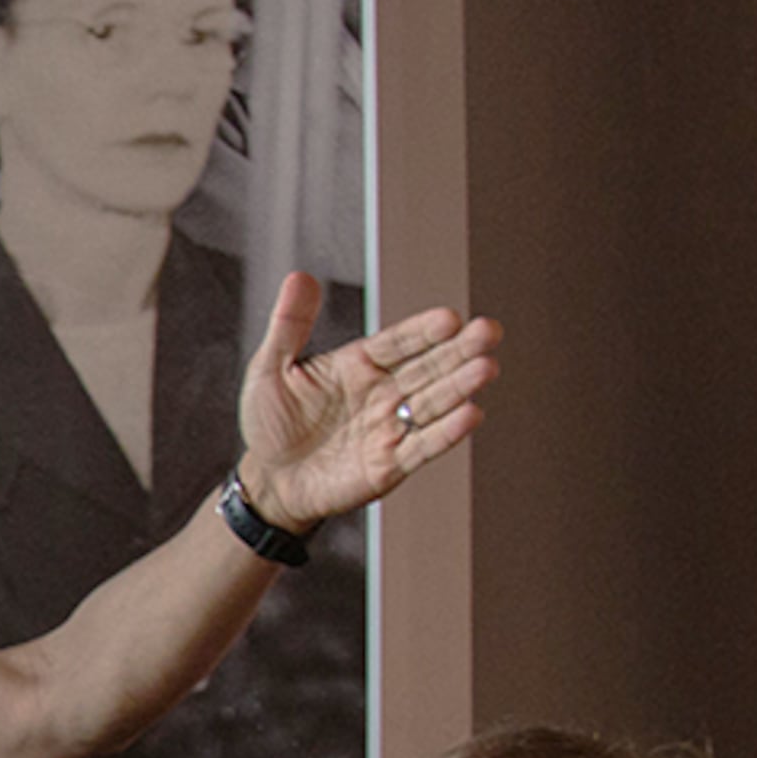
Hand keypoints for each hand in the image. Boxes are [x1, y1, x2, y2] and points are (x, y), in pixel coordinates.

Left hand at [234, 275, 499, 531]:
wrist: (268, 480)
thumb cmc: (269, 423)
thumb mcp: (270, 368)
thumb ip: (290, 324)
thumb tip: (299, 276)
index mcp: (359, 365)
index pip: (398, 342)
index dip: (423, 331)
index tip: (450, 318)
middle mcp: (382, 393)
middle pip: (428, 367)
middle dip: (459, 351)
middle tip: (488, 332)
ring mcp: (390, 427)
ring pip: (432, 403)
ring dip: (460, 386)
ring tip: (486, 367)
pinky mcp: (391, 463)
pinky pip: (423, 445)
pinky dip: (446, 432)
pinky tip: (471, 414)